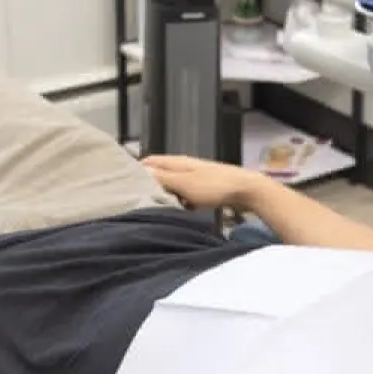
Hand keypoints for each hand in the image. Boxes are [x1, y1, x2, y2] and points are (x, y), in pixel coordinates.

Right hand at [143, 154, 266, 210]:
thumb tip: (140, 173)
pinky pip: (186, 196)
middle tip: (139, 202)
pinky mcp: (204, 190)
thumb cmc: (215, 186)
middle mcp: (184, 167)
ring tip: (158, 208)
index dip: (137, 172)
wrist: (246, 191)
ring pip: (173, 186)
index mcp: (177, 162)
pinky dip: (181, 203)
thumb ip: (162, 179)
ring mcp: (195, 178)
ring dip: (167, 196)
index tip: (125, 186)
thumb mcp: (184, 184)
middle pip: (160, 175)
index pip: (149, 162)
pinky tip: (181, 212)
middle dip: (150, 186)